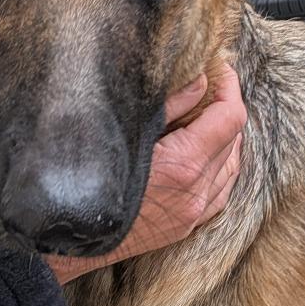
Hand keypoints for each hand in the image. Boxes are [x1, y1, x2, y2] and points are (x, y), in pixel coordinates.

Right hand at [45, 62, 245, 285]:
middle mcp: (196, 192)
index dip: (229, 88)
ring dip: (227, 137)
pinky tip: (209, 153)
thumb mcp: (127, 130)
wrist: (71, 235)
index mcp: (184, 165)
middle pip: (233, 139)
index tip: (221, 70)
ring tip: (210, 114)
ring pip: (232, 167)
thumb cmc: (90, 177)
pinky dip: (222, 166)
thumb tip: (200, 82)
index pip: (229, 118)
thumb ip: (170, 105)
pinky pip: (221, 190)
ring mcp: (193, 213)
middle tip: (211, 85)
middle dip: (225, 107)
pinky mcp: (186, 226)